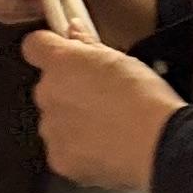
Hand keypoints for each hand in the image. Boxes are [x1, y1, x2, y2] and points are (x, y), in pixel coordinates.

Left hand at [26, 32, 180, 189]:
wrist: (158, 143)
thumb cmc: (145, 99)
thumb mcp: (121, 59)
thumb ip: (88, 45)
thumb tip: (74, 34)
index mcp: (62, 63)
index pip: (34, 46)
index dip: (48, 48)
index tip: (63, 52)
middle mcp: (48, 94)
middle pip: (48, 87)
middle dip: (68, 90)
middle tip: (100, 96)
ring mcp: (51, 129)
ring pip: (55, 119)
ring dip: (73, 120)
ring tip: (108, 125)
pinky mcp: (59, 159)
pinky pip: (63, 149)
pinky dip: (79, 149)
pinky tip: (105, 146)